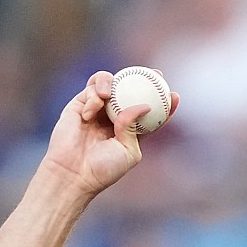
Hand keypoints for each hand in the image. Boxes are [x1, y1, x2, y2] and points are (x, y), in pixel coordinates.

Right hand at [39, 71, 175, 198]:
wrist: (72, 173)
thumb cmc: (102, 169)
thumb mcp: (128, 151)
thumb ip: (135, 127)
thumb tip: (144, 105)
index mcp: (129, 131)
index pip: (148, 112)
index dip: (162, 103)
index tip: (174, 95)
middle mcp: (113, 117)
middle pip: (131, 91)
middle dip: (145, 79)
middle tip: (156, 74)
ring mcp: (97, 110)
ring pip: (111, 83)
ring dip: (113, 82)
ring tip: (109, 94)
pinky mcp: (80, 105)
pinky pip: (91, 90)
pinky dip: (93, 97)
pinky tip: (90, 113)